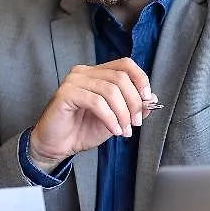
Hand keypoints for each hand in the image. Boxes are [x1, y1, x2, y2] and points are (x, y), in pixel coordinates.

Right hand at [28, 58, 156, 170]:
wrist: (58, 146)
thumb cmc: (82, 130)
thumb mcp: (116, 119)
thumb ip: (133, 107)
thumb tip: (152, 98)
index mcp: (97, 73)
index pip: (125, 64)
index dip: (140, 79)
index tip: (148, 99)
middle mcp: (85, 72)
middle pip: (120, 78)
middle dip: (134, 102)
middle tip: (135, 123)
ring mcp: (74, 81)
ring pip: (110, 90)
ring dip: (122, 113)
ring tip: (123, 130)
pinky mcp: (66, 93)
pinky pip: (96, 102)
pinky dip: (109, 118)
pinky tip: (113, 130)